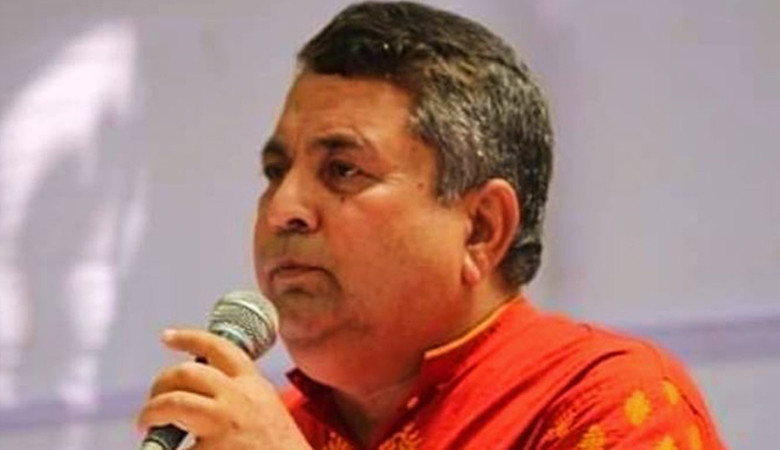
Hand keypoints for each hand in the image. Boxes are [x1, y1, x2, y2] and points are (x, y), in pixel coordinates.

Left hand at [137, 328, 311, 449]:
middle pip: (186, 372)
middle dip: (161, 383)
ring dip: (151, 411)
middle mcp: (237, 398)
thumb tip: (201, 394)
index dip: (190, 337)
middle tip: (155, 401)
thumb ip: (241, 395)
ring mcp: (222, 425)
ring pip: (172, 401)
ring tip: (147, 424)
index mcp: (253, 385)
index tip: (168, 336)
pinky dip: (159, 449)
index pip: (220, 347)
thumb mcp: (266, 409)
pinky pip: (172, 448)